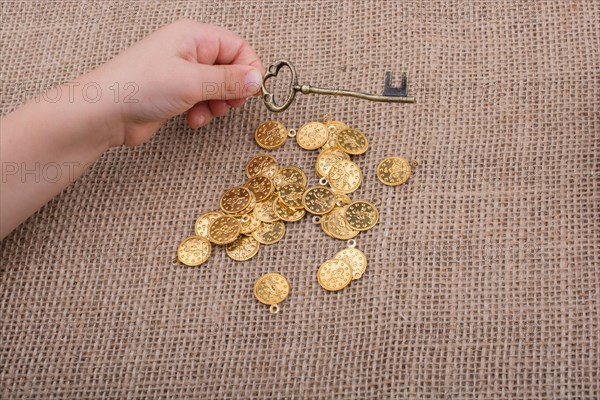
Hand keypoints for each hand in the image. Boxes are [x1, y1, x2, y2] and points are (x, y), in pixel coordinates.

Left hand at [87, 19, 263, 146]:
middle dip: (231, 90)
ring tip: (205, 114)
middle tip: (228, 105)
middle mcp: (188, 51)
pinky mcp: (174, 93)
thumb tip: (257, 80)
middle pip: (229, 68)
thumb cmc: (140, 87)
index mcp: (193, 36)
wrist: (104, 113)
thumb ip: (229, 81)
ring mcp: (180, 72)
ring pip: (216, 87)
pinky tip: (192, 120)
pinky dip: (202, 111)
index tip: (250, 92)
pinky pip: (201, 100)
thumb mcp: (193, 82)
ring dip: (216, 104)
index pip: (237, 47)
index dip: (248, 69)